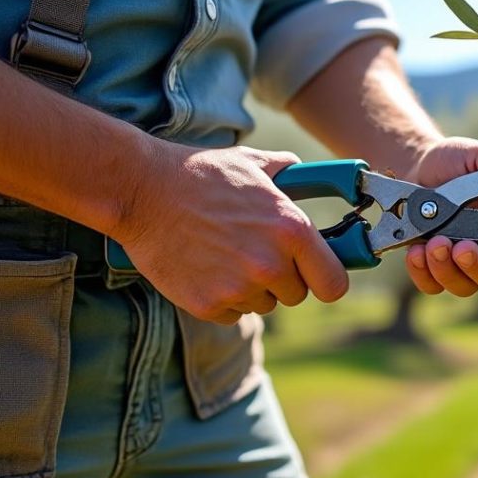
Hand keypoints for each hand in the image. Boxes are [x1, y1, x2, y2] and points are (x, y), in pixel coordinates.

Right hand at [115, 144, 349, 323]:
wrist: (142, 191)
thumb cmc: (201, 174)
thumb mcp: (255, 164)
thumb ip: (292, 174)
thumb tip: (313, 176)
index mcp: (292, 230)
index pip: (334, 283)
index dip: (327, 280)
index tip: (317, 276)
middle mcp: (270, 264)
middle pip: (296, 295)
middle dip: (283, 278)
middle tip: (257, 254)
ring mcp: (238, 287)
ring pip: (263, 304)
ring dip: (252, 288)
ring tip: (225, 254)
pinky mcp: (207, 304)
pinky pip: (232, 313)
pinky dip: (223, 299)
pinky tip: (206, 268)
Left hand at [403, 137, 477, 295]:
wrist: (414, 162)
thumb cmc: (457, 160)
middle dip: (477, 266)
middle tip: (460, 247)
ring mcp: (459, 261)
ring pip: (463, 286)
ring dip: (447, 270)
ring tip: (432, 243)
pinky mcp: (431, 266)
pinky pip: (431, 285)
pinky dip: (423, 273)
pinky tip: (416, 251)